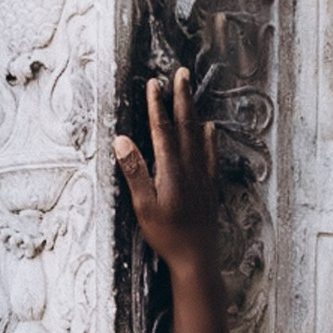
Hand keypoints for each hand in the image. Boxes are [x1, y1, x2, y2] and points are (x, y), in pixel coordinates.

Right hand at [113, 68, 227, 332]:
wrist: (197, 258)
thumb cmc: (167, 235)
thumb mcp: (144, 207)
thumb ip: (134, 172)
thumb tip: (122, 140)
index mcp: (171, 170)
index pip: (163, 130)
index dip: (157, 106)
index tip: (154, 84)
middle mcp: (190, 168)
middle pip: (185, 126)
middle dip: (182, 98)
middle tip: (181, 73)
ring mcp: (202, 177)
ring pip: (198, 136)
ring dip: (193, 112)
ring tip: (192, 92)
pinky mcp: (209, 187)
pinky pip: (210, 155)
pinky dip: (209, 139)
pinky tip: (210, 129)